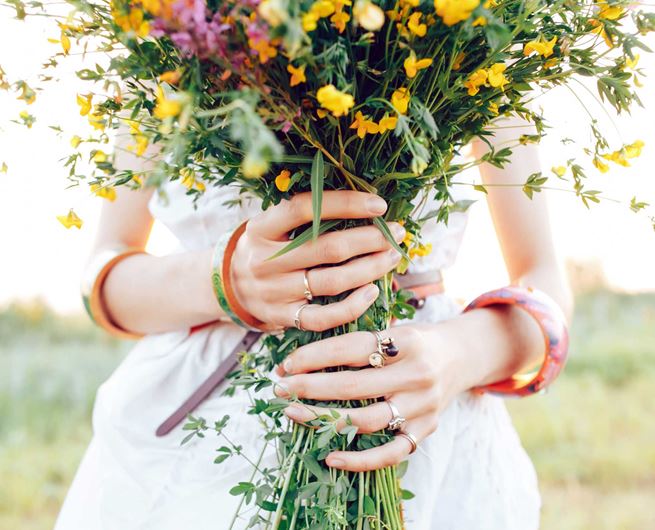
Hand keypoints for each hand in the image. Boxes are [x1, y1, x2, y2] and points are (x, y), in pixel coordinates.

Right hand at [231, 191, 404, 330]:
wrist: (230, 287)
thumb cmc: (266, 248)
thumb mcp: (272, 225)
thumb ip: (305, 216)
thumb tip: (364, 205)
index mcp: (261, 228)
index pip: (304, 209)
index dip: (345, 204)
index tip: (378, 205)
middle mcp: (264, 260)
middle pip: (326, 248)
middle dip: (369, 239)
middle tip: (395, 233)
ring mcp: (273, 292)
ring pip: (331, 282)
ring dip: (369, 269)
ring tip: (391, 257)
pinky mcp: (282, 318)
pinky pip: (323, 317)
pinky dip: (351, 306)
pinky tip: (372, 292)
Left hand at [274, 324, 466, 471]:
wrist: (461, 357)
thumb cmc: (414, 341)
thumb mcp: (393, 328)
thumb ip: (358, 340)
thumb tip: (301, 356)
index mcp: (407, 342)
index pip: (351, 349)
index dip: (314, 357)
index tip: (286, 364)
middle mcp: (417, 375)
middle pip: (353, 386)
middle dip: (309, 387)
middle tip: (279, 388)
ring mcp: (422, 406)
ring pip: (366, 420)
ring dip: (323, 418)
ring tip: (292, 412)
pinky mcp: (425, 430)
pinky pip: (391, 452)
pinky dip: (360, 459)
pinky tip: (330, 456)